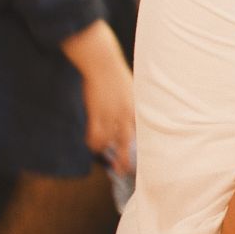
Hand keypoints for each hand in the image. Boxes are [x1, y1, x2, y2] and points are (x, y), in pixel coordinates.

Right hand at [83, 55, 136, 176]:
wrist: (103, 63)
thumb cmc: (117, 74)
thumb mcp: (132, 90)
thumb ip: (133, 105)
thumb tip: (133, 117)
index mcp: (136, 108)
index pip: (142, 133)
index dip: (142, 148)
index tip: (142, 160)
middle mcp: (125, 114)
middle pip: (127, 142)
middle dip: (125, 159)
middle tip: (123, 170)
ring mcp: (110, 114)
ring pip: (108, 141)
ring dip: (105, 149)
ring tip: (103, 154)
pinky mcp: (96, 112)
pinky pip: (94, 134)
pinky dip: (93, 143)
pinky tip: (93, 147)